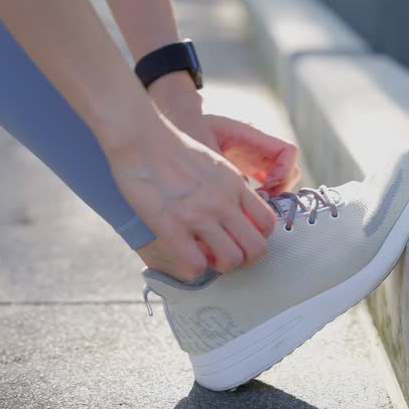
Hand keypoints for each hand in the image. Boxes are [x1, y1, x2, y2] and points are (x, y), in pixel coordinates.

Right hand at [107, 115, 275, 280]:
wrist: (140, 138)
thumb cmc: (172, 148)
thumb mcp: (214, 163)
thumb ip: (228, 188)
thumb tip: (233, 210)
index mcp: (235, 185)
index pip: (267, 222)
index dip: (258, 237)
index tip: (241, 238)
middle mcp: (223, 202)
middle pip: (257, 248)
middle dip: (246, 259)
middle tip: (228, 255)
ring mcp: (199, 215)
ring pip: (232, 260)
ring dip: (222, 266)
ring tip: (208, 258)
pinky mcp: (171, 226)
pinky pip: (196, 265)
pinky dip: (194, 270)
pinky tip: (186, 258)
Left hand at [150, 74, 300, 195]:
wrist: (174, 120)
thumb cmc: (187, 127)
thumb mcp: (204, 149)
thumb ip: (223, 173)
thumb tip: (239, 202)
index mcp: (251, 135)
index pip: (288, 150)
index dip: (284, 171)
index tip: (267, 185)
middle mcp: (257, 148)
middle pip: (288, 170)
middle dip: (280, 189)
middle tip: (260, 203)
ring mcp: (253, 160)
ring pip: (279, 181)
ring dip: (270, 197)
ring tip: (249, 209)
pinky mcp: (244, 171)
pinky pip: (264, 187)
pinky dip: (258, 201)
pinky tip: (240, 210)